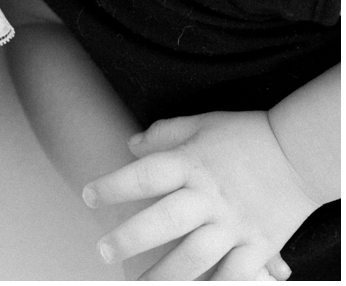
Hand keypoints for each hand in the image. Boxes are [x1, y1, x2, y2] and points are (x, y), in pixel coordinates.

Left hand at [83, 111, 317, 279]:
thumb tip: (131, 145)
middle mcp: (210, 197)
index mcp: (192, 164)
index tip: (89, 196)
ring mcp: (235, 224)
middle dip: (130, 239)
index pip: (145, 176)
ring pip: (194, 256)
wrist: (302, 151)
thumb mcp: (201, 123)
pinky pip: (233, 274)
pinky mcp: (259, 245)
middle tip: (103, 251)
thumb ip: (164, 134)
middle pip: (164, 222)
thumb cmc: (245, 134)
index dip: (113, 187)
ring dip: (163, 275)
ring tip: (136, 284)